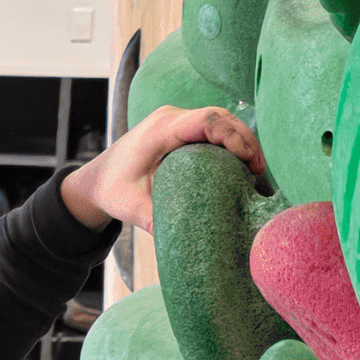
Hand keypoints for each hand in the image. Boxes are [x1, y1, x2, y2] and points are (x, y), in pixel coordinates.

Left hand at [60, 105, 267, 233]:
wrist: (98, 178)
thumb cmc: (112, 190)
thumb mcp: (129, 206)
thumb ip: (152, 219)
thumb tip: (180, 242)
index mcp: (161, 128)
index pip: (207, 121)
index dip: (233, 137)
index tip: (250, 160)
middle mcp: (173, 118)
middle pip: (221, 117)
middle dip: (246, 141)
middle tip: (261, 172)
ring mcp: (179, 121)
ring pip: (221, 121)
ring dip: (243, 142)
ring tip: (258, 173)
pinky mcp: (183, 130)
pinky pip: (213, 131)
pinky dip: (232, 145)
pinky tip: (244, 168)